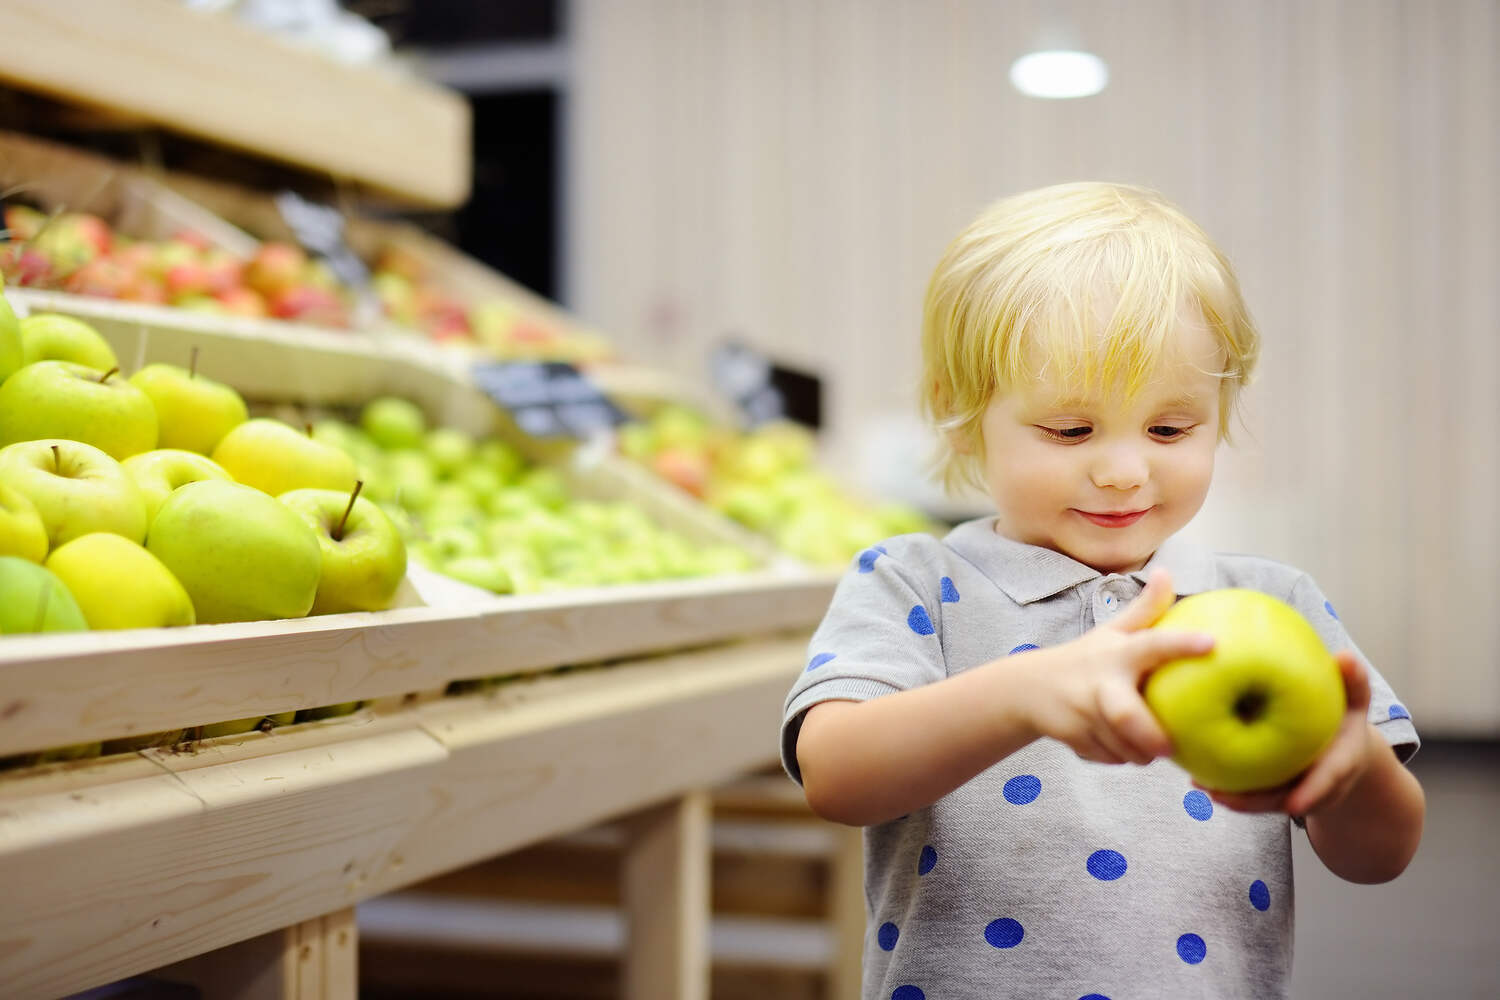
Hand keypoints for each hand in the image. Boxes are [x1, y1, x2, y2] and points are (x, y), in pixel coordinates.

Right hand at [1014, 569, 1213, 766]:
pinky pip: (1110, 758)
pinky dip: (1120, 757)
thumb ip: (1145, 609)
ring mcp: (1084, 713)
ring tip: (1149, 747)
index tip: (1212, 643)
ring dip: (1139, 752)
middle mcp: (1100, 683)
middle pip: (1123, 715)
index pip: (1152, 645)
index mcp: (1117, 654)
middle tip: (1168, 748)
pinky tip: (1120, 746)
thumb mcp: (1112, 630)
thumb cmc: (1086, 658)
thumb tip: (1166, 571)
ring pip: (1122, 747)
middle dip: (1148, 736)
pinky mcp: (1076, 739)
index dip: (1181, 644)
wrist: (1029, 689)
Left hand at [1201, 650, 1376, 817]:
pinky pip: (1249, 793)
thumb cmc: (1343, 718)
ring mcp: (1292, 789)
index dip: (1312, 793)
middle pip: (1284, 799)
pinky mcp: (1272, 788)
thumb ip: (1353, 681)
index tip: (1294, 805)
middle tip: (1222, 795)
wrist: (1341, 747)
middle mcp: (1314, 782)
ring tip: (1201, 784)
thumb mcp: (1354, 699)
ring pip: (1261, 801)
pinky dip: (1226, 787)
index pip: (1328, 781)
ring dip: (1232, 798)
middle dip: (1254, 801)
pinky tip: (1197, 776)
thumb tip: (1345, 657)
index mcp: (1340, 763)